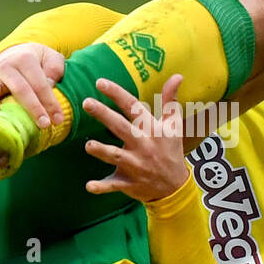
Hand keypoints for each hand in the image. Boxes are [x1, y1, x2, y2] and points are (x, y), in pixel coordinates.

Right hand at [0, 42, 65, 128]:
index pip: (40, 84)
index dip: (51, 102)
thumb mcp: (51, 58)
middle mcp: (6, 66)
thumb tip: (49, 86)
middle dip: (33, 108)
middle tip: (45, 124)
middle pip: (21, 89)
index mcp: (25, 59)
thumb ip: (54, 70)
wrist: (15, 52)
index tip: (59, 120)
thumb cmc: (38, 61)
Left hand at [82, 74, 190, 201]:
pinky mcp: (129, 183)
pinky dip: (102, 187)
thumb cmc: (171, 151)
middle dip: (104, 115)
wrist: (175, 187)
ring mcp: (136, 165)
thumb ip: (170, 100)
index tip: (100, 83)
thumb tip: (177, 76)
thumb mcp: (174, 126)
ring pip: (116, 157)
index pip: (133, 107)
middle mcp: (143, 146)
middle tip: (86, 103)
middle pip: (121, 127)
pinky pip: (114, 185)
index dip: (117, 94)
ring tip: (88, 144)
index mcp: (153, 129)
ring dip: (102, 151)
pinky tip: (89, 186)